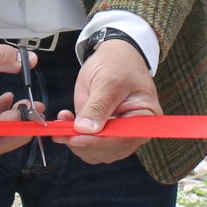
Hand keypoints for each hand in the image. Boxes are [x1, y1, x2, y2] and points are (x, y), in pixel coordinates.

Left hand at [63, 40, 158, 164]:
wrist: (115, 55)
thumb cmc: (119, 64)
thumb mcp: (108, 80)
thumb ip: (97, 106)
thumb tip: (85, 129)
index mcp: (145, 119)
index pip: (123, 139)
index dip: (98, 142)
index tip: (75, 138)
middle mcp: (133, 131)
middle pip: (108, 151)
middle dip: (83, 143)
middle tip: (61, 129)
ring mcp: (116, 133)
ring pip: (95, 152)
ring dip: (75, 140)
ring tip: (63, 121)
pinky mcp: (102, 131)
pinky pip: (87, 143)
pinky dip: (73, 136)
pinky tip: (65, 120)